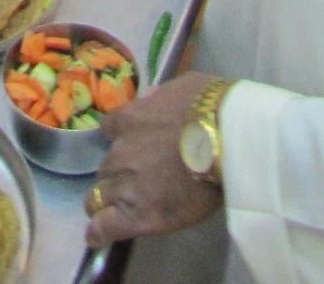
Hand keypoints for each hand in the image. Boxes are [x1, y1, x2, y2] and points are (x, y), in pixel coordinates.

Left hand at [84, 72, 224, 248]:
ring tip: (115, 212)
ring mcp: (127, 184)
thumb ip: (159, 98)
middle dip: (115, 174)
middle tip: (134, 183)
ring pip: (101, 195)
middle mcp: (121, 151)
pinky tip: (96, 236)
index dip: (117, 139)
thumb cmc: (213, 108)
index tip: (127, 145)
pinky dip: (99, 232)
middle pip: (105, 167)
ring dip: (107, 201)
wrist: (227, 139)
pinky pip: (106, 226)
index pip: (108, 129)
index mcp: (130, 119)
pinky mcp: (140, 214)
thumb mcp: (181, 88)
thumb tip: (149, 101)